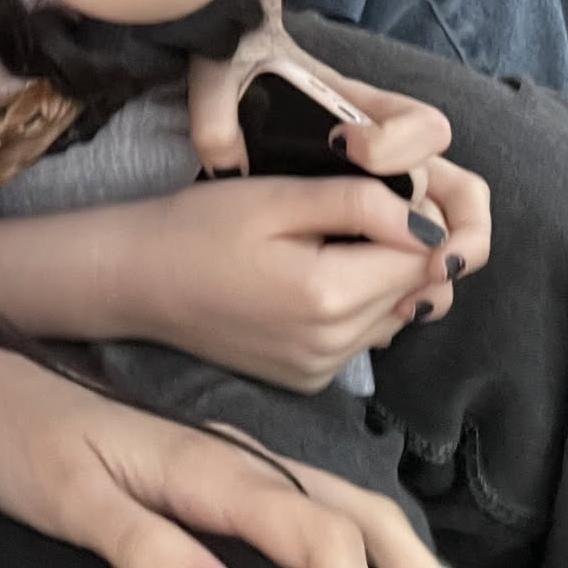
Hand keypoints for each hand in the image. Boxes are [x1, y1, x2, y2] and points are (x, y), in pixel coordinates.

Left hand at [0, 338, 512, 567]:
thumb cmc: (21, 445)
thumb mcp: (66, 499)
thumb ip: (143, 551)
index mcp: (209, 465)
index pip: (314, 538)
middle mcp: (240, 460)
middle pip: (364, 522)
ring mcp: (239, 469)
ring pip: (357, 519)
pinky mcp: (228, 483)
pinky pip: (325, 520)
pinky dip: (381, 563)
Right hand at [98, 174, 475, 389]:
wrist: (137, 281)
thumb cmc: (198, 226)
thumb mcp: (275, 196)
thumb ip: (360, 203)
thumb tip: (429, 222)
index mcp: (329, 296)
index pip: (424, 256)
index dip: (416, 215)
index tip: (380, 188)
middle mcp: (334, 346)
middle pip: (414, 288)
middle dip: (401, 245)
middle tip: (348, 206)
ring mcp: (321, 369)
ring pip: (395, 313)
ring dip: (380, 275)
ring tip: (327, 238)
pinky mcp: (309, 379)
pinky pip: (362, 335)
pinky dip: (356, 303)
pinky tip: (313, 274)